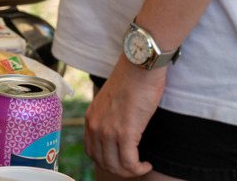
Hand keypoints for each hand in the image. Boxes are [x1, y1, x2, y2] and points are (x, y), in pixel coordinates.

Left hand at [85, 57, 164, 176]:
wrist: (140, 66)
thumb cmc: (131, 81)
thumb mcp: (111, 102)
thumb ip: (109, 118)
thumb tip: (118, 135)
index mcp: (90, 117)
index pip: (91, 151)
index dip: (107, 162)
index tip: (121, 161)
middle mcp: (95, 125)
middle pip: (102, 162)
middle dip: (119, 170)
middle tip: (134, 166)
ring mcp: (108, 130)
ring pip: (115, 166)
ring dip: (130, 171)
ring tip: (141, 166)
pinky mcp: (125, 132)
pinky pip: (129, 162)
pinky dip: (138, 168)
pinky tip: (147, 164)